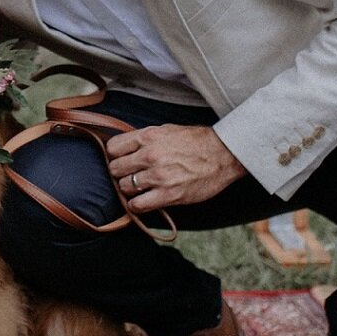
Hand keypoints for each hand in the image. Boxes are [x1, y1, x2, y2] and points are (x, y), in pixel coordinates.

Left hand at [104, 124, 246, 212]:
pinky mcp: (169, 195)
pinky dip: (137, 205)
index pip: (113, 148)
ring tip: (141, 187)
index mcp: (149, 136)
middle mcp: (150, 155)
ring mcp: (159, 176)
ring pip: (124, 187)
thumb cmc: (196, 141)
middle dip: (121, 173)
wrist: (224, 154)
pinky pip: (137, 205)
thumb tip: (124, 148)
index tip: (123, 159)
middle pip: (115, 169)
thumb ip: (144, 139)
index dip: (116, 155)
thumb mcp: (167, 130)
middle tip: (132, 174)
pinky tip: (144, 200)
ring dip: (130, 189)